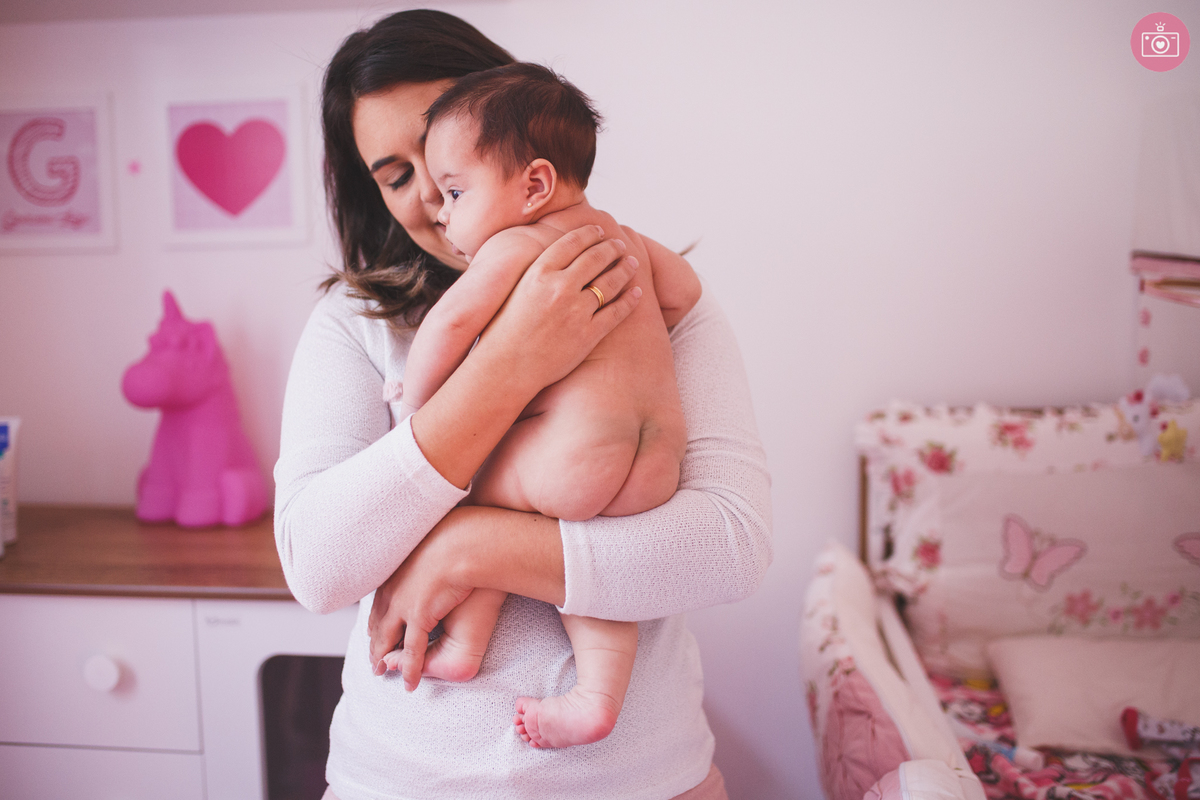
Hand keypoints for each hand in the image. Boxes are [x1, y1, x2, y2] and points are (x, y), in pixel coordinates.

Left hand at [367, 511, 474, 690]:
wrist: (464, 538)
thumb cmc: (456, 537)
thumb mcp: (429, 546)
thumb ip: (422, 555)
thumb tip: (428, 553)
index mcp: (394, 573)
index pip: (378, 604)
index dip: (375, 622)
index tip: (374, 633)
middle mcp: (392, 590)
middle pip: (377, 625)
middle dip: (374, 644)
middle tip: (374, 660)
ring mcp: (403, 604)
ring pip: (387, 640)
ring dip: (384, 659)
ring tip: (382, 672)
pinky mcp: (419, 615)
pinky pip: (412, 651)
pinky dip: (410, 669)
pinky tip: (410, 683)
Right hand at [475, 225, 641, 395]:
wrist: (506, 366)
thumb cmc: (504, 330)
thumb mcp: (516, 290)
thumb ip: (537, 272)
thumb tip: (553, 256)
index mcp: (538, 272)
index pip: (571, 242)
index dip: (590, 234)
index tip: (599, 232)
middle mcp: (559, 287)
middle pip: (595, 258)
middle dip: (611, 248)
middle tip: (620, 245)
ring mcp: (575, 311)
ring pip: (609, 282)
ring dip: (624, 269)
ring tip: (631, 263)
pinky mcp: (588, 334)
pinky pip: (616, 312)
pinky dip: (629, 300)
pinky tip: (636, 293)